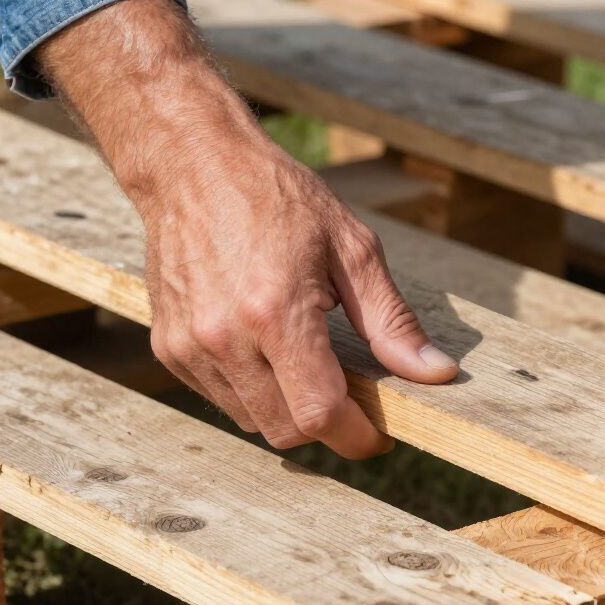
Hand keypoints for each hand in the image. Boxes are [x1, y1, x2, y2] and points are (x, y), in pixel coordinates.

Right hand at [37, 0, 456, 455]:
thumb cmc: (279, 199)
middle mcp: (226, 339)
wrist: (194, 167)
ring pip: (251, 422)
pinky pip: (221, 400)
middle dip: (326, 425)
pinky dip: (252, 392)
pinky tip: (265, 349)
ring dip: (287, 410)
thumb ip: (392, 321)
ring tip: (304, 359)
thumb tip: (436, 372)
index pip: (320, 414)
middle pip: (286, 431)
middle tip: (348, 393)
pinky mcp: (168, 349)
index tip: (377, 435)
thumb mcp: (352, 248)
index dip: (356, 437)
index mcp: (276, 313)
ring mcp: (190, 347)